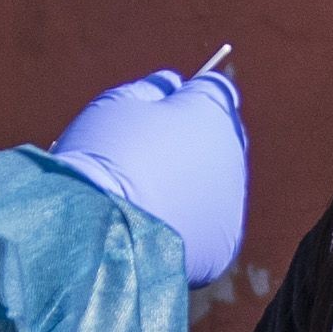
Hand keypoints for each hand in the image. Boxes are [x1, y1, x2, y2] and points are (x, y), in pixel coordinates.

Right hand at [46, 61, 251, 286]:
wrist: (99, 228)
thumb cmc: (103, 157)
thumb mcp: (116, 104)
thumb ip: (152, 88)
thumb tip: (173, 84)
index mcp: (213, 113)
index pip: (213, 91)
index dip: (186, 97)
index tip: (161, 108)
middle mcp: (233, 154)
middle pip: (217, 139)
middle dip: (190, 142)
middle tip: (144, 157)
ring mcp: (231, 204)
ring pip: (211, 187)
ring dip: (187, 187)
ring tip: (142, 199)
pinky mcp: (221, 247)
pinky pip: (204, 228)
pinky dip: (183, 226)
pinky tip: (151, 228)